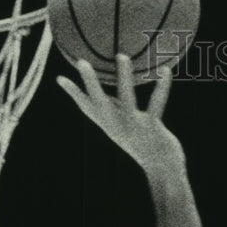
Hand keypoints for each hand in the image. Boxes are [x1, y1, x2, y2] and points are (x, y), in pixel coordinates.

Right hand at [57, 54, 183, 175]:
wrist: (162, 169)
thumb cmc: (142, 144)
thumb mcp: (123, 128)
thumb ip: (113, 110)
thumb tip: (98, 93)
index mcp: (110, 125)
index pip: (87, 108)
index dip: (74, 93)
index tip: (59, 78)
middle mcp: (118, 126)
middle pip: (100, 102)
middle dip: (90, 83)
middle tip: (81, 62)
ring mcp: (134, 127)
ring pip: (127, 99)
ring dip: (124, 77)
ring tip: (122, 56)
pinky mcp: (152, 128)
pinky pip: (157, 104)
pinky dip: (162, 87)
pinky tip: (166, 71)